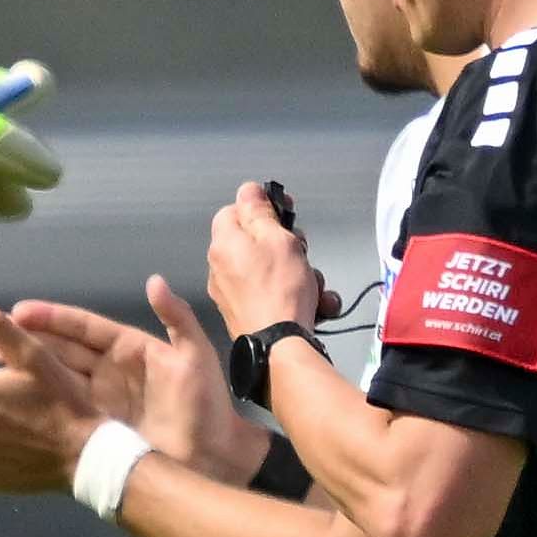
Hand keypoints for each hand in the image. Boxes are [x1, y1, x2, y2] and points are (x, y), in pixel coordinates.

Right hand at [12, 277, 263, 482]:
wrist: (215, 459)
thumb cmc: (208, 406)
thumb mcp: (197, 357)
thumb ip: (178, 319)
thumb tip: (153, 281)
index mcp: (129, 348)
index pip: (84, 327)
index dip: (53, 318)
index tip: (19, 311)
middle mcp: (108, 370)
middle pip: (62, 349)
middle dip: (30, 340)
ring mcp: (99, 400)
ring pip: (57, 377)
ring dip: (27, 368)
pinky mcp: (96, 427)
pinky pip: (63, 409)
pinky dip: (40, 401)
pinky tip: (15, 398)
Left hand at [209, 183, 322, 337]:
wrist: (279, 347)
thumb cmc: (280, 288)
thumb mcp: (277, 238)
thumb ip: (261, 211)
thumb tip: (248, 189)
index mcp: (224, 243)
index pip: (236, 209)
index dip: (263, 208)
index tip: (287, 213)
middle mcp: (220, 267)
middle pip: (256, 241)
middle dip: (288, 245)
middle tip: (304, 253)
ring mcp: (231, 293)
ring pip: (270, 269)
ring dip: (299, 273)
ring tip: (314, 286)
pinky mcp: (246, 315)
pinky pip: (272, 294)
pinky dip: (294, 296)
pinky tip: (315, 305)